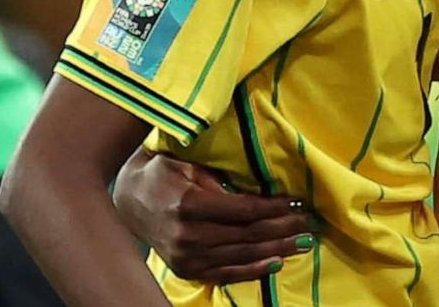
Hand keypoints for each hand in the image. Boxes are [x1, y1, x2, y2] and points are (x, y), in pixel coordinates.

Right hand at [113, 148, 316, 284]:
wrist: (128, 201)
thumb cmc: (163, 174)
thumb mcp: (189, 166)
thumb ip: (220, 181)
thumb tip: (259, 195)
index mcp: (189, 204)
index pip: (244, 210)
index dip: (276, 208)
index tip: (299, 202)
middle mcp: (188, 235)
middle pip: (248, 234)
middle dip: (284, 229)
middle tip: (311, 223)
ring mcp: (187, 257)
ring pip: (243, 254)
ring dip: (277, 249)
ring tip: (303, 242)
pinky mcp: (187, 270)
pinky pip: (227, 273)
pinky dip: (254, 269)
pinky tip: (277, 263)